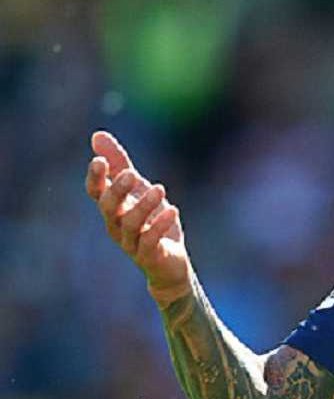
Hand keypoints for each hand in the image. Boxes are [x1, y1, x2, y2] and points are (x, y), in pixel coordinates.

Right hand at [85, 131, 192, 303]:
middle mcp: (116, 226)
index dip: (95, 178)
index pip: (95, 192)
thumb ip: (120, 164)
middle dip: (118, 190)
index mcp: (112, 209)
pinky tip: (172, 210)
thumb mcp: (138, 190)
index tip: (100, 160)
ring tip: (160, 189)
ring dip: (144, 205)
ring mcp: (131, 243)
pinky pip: (150, 241)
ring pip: (130, 224)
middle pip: (108, 208)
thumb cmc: (151, 222)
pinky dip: (159, 226)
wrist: (171, 263)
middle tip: (131, 174)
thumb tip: (96, 135)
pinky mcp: (149, 256)